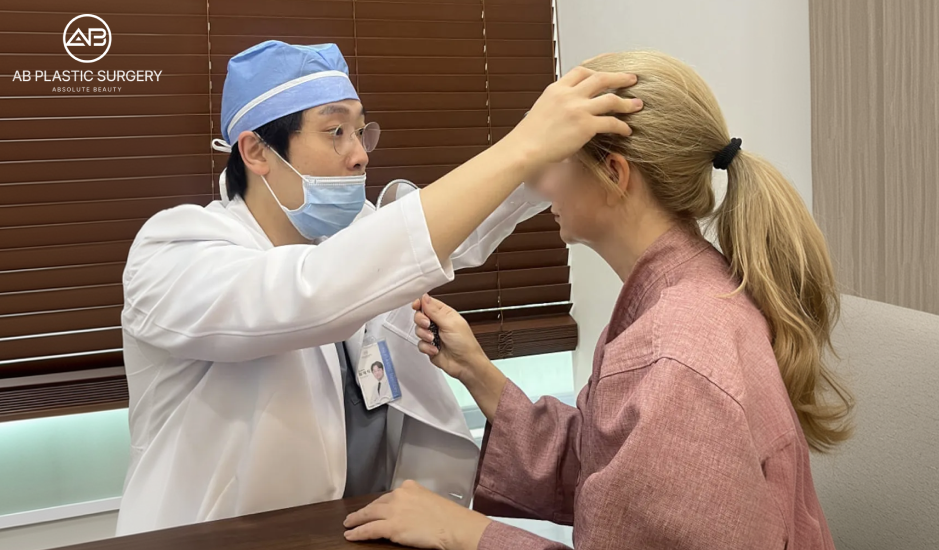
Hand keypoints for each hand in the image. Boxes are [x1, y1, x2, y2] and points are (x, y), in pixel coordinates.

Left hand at [344, 480, 490, 549]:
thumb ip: (416, 502)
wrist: (453, 526)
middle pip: (376, 504)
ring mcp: (394, 510)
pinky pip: (369, 529)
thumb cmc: (449, 517)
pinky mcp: (391, 526)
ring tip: (348, 525)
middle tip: (354, 517)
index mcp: (409, 487)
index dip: (379, 504)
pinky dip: (358, 532)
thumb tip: (408, 512)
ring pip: (369, 515)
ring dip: (356, 520)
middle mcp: (399, 495)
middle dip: (364, 511)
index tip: (373, 509)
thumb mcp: (430, 501)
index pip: (388, 496)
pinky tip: (351, 535)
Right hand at [412, 294, 486, 382]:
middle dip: (421, 320)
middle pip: (420, 316)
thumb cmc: (465, 343)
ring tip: (433, 339)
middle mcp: (438, 324)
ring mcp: (433, 335)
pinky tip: (435, 349)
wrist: (466, 364)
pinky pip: (420, 344)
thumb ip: (435, 311)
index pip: (429, 303)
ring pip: (418, 330)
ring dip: (424, 335)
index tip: (416, 306)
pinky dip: (426, 347)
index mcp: (445, 314)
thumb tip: (425, 298)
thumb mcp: (450, 323)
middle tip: (428, 325)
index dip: (420, 303)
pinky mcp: (429, 347)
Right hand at [502, 66, 641, 167]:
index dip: (598, 69)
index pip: (581, 71)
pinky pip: (610, 123)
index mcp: (557, 89)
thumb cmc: (530, 136)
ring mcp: (578, 109)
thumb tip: (570, 108)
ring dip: (627, 102)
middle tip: (632, 79)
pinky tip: (626, 130)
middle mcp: (569, 95)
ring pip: (610, 99)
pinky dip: (621, 126)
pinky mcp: (585, 126)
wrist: (525, 148)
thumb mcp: (543, 108)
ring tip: (638, 104)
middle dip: (619, 78)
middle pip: (601, 78)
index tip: (608, 71)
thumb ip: (559, 103)